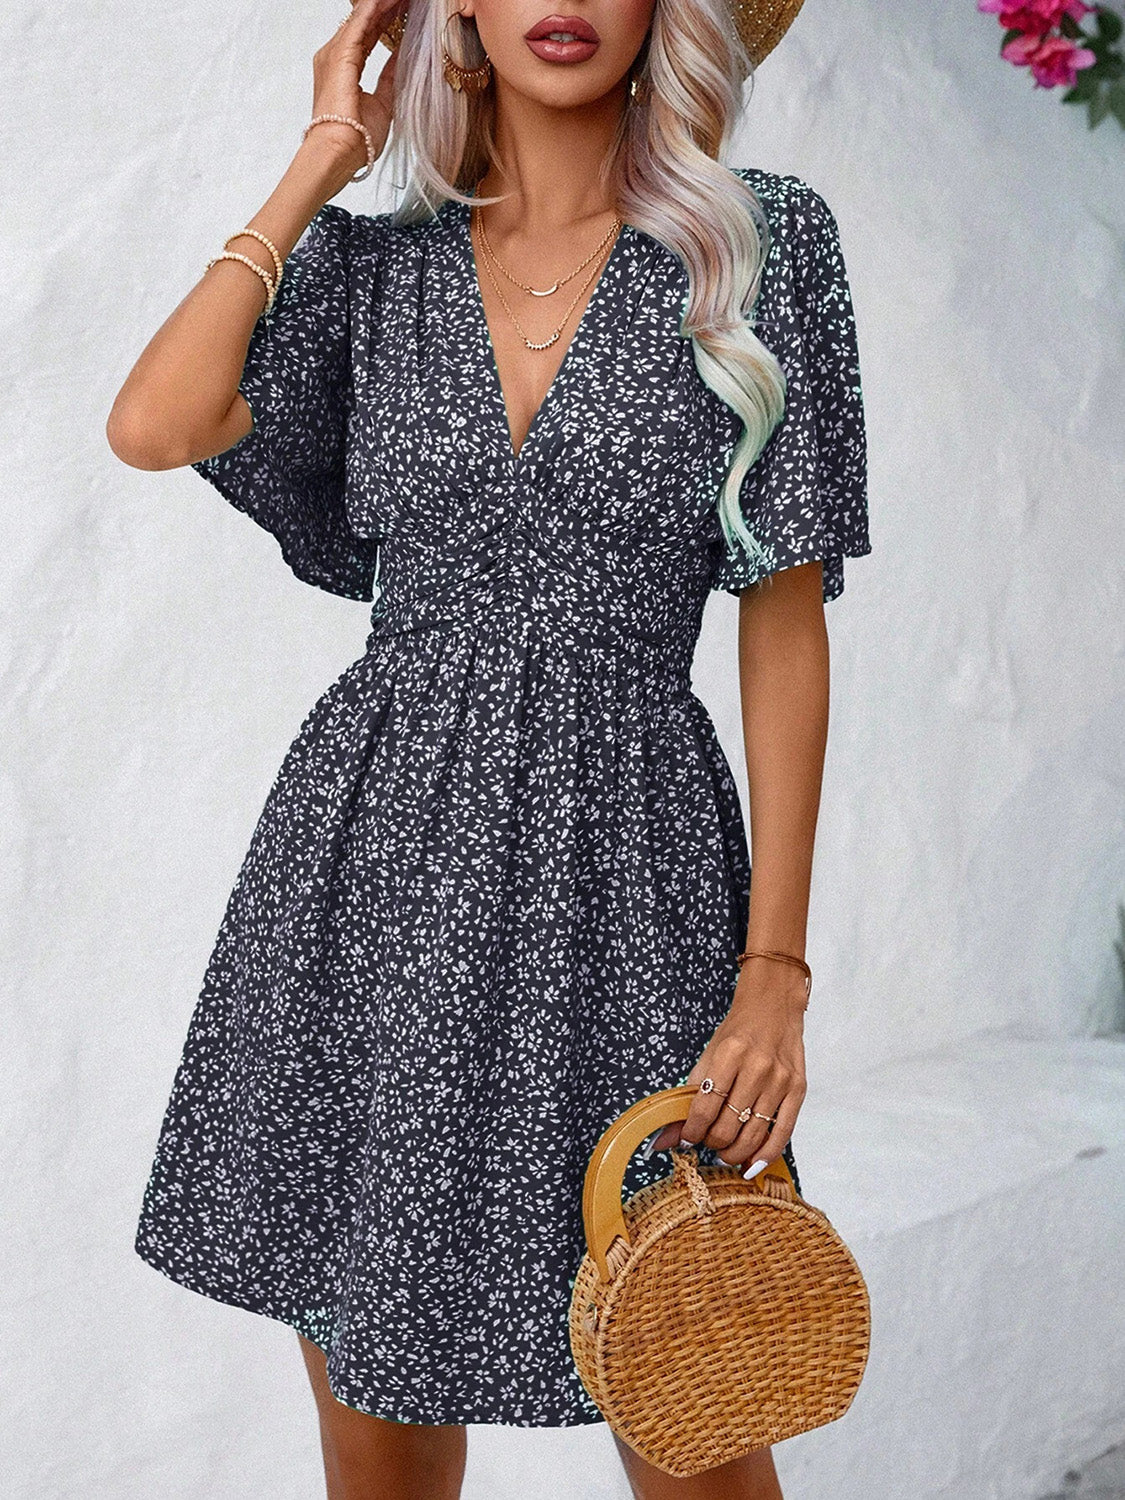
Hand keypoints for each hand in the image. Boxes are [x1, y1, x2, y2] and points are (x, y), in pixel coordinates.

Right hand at [307, 0, 405, 168]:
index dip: (386, 20)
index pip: (367, 36)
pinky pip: (359, 24)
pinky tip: (388, 0)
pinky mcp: (339, 56)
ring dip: (382, 5)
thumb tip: (400, 59)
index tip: (404, 9)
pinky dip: (375, 9)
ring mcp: (334, 54)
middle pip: (363, 23)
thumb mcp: (383, 103)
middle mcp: (335, 58)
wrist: (340, 153)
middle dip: (385, 8)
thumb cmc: (357, 139)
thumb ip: (389, 77)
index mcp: (343, 69)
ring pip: (361, 19)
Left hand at [645, 960, 808, 1175]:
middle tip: (707, 1143)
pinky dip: (765, 1155)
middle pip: (728, 1126)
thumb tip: (668, 1134)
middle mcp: (758, 1068)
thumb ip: (690, 1093)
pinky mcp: (798, 1090)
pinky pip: (782, 1133)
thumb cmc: (739, 1030)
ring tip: (724, 1153)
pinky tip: (752, 1165)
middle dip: (712, 1143)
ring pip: (753, 1135)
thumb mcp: (709, 1053)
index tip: (686, 1140)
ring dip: (734, 1153)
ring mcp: (780, 1081)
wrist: (774, 1006)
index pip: (706, 1107)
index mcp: (730, 1054)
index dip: (692, 1131)